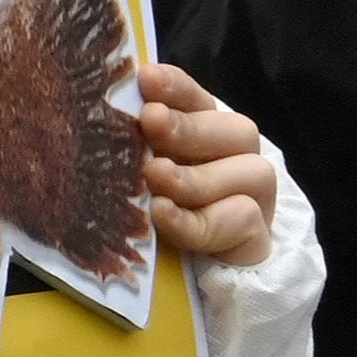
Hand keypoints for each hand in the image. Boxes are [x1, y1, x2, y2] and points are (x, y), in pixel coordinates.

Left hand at [136, 61, 274, 265]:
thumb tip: (99, 116)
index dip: (178, 88)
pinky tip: (163, 213)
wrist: (197, 278)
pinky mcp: (257, 236)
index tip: (148, 78)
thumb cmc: (162, 216)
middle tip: (150, 121)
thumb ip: (137, 149)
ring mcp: (256, 197)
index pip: (200, 101)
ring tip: (154, 175)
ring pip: (245, 172)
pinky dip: (196, 219)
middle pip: (233, 129)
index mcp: (210, 135)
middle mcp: (240, 157)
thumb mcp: (143, 178)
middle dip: (188, 126)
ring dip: (193, 175)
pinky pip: (238, 219)